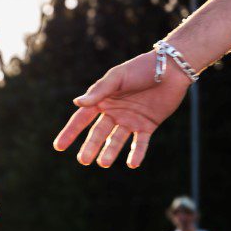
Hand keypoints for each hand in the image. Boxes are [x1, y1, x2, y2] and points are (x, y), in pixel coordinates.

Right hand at [53, 51, 191, 167]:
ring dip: (110, 152)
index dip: (70, 133)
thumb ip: (99, 91)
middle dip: (90, 147)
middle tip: (83, 160)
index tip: (58, 147)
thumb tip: (77, 103)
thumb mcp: (118, 77)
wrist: (172, 67)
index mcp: (103, 100)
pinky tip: (132, 164)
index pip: (82, 119)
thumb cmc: (142, 68)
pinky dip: (136, 153)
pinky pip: (140, 143)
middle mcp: (114, 112)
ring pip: (117, 140)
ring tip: (103, 163)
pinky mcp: (147, 125)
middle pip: (98, 133)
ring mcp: (130, 120)